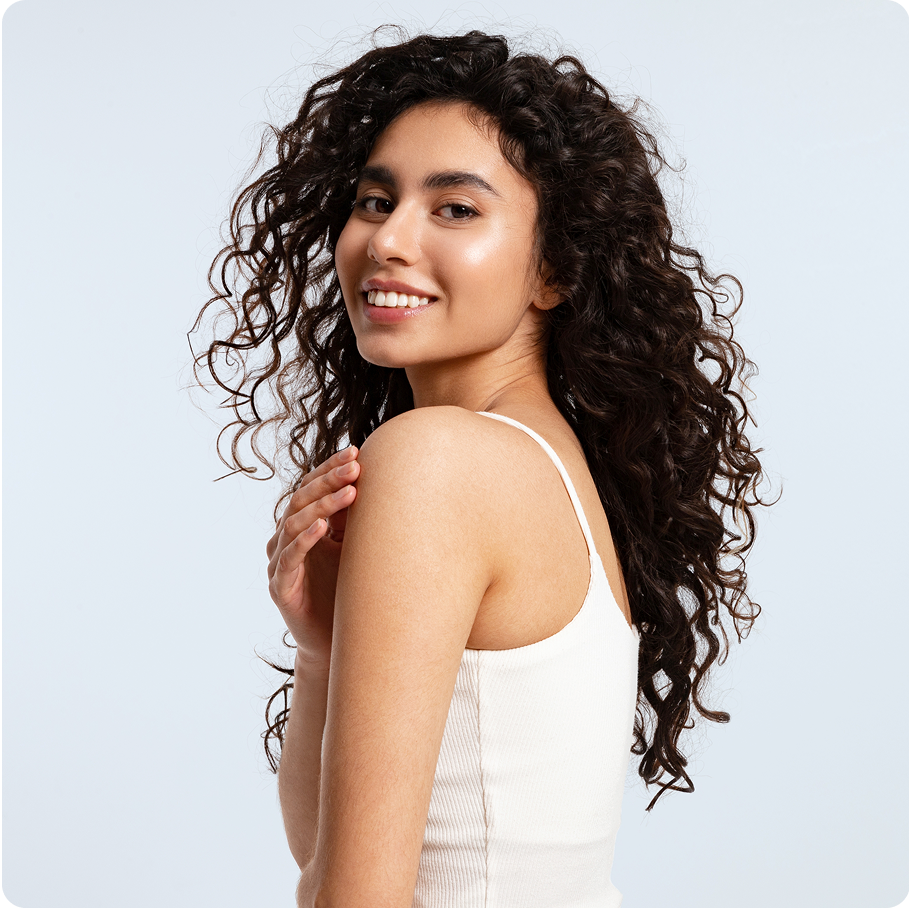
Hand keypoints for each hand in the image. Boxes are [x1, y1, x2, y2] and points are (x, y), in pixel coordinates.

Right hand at [266, 446, 359, 668]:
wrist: (339, 642)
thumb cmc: (348, 592)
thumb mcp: (356, 549)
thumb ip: (358, 520)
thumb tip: (388, 482)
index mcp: (302, 526)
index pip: (311, 487)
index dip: (330, 469)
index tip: (356, 451)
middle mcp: (286, 539)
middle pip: (302, 498)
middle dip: (329, 479)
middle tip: (355, 465)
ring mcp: (280, 562)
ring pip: (294, 522)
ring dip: (322, 504)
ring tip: (350, 491)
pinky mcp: (281, 587)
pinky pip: (290, 557)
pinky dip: (305, 539)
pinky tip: (323, 527)